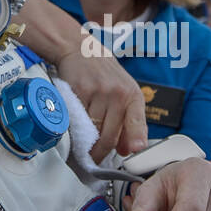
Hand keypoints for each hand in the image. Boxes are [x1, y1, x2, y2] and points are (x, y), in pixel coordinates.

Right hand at [57, 41, 146, 159]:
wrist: (82, 50)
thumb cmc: (104, 75)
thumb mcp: (125, 93)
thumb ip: (129, 122)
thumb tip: (126, 150)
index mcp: (133, 96)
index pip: (137, 123)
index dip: (134, 141)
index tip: (131, 153)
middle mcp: (118, 93)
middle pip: (110, 134)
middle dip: (101, 152)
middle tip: (94, 160)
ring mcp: (98, 92)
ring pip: (92, 131)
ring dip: (86, 144)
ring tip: (83, 147)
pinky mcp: (79, 91)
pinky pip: (77, 121)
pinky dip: (74, 130)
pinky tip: (74, 132)